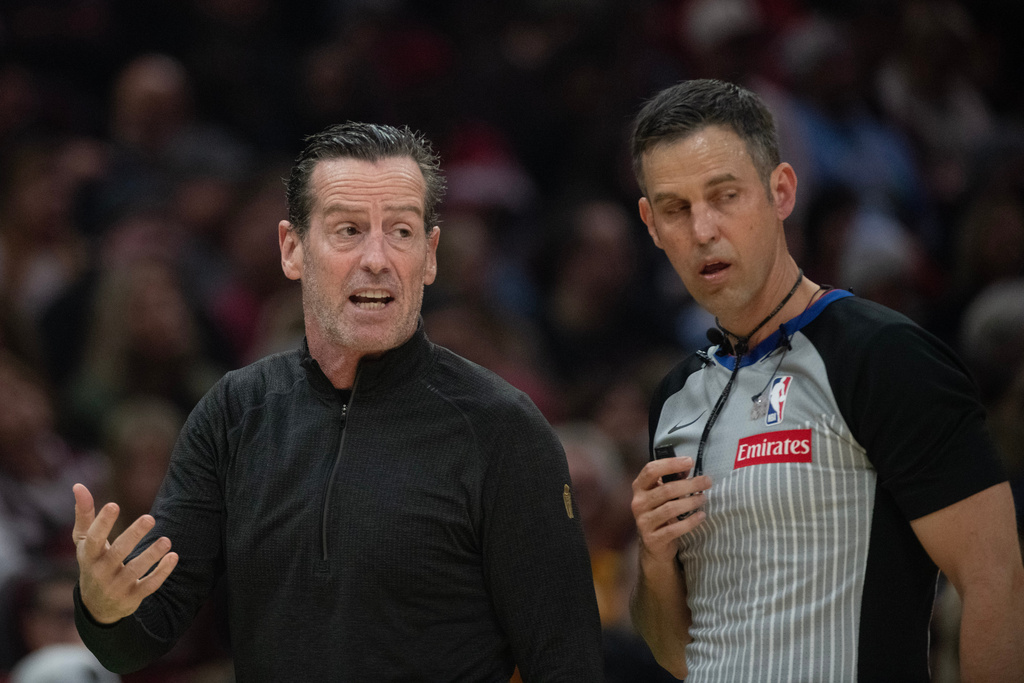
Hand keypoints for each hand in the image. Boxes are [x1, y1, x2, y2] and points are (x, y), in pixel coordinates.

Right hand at [72, 483, 178, 623]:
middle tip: (150, 518)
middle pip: (117, 553)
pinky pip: (148, 586)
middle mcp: (100, 572)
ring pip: (135, 571)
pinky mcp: (132, 598)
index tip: (113, 504)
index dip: (102, 523)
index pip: (94, 539)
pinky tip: (173, 556)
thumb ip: (84, 515)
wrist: (96, 606)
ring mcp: (116, 587)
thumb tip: (78, 486)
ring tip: (166, 540)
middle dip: (133, 536)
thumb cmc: (93, 562)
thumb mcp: (84, 542)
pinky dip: (161, 572)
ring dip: (151, 555)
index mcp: (88, 556)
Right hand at [631, 457, 710, 564]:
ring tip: (703, 498)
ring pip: (670, 509)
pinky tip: (701, 516)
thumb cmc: (660, 512)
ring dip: (691, 502)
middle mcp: (638, 503)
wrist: (653, 544)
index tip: (689, 461)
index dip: (670, 464)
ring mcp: (643, 522)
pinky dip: (690, 522)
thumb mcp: (662, 495)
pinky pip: (674, 529)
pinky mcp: (652, 539)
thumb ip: (671, 480)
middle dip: (689, 484)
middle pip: (666, 490)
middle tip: (707, 481)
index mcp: (639, 488)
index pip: (651, 470)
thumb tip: (687, 467)